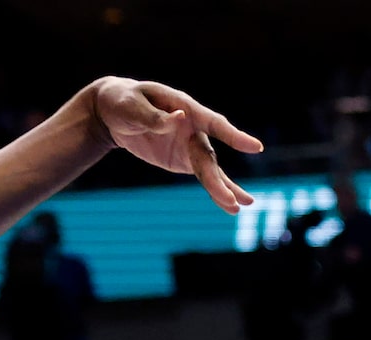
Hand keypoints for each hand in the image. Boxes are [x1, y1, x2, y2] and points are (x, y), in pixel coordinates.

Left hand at [92, 79, 260, 213]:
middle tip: (237, 200)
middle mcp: (194, 128)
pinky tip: (228, 203)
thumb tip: (179, 118)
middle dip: (219, 180)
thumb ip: (154, 116)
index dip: (234, 136)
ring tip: (240, 206)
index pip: (213, 123)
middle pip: (209, 157)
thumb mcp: (133, 106)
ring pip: (209, 169)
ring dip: (223, 189)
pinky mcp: (181, 159)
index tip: (255, 148)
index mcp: (186, 108)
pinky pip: (200, 175)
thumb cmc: (125, 102)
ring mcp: (189, 145)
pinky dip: (213, 189)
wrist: (115, 111)